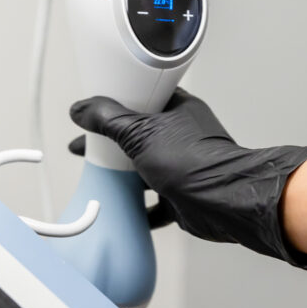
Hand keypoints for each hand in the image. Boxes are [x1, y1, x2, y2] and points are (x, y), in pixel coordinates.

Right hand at [70, 88, 306, 266]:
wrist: (224, 203)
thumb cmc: (195, 162)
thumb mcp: (140, 132)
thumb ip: (109, 120)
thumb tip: (83, 109)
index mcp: (177, 109)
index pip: (141, 98)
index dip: (116, 104)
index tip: (94, 111)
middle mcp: (181, 135)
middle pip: (138, 135)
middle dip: (113, 144)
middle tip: (88, 147)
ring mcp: (182, 166)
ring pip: (145, 167)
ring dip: (124, 175)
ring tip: (99, 177)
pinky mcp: (182, 195)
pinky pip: (155, 201)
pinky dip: (139, 206)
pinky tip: (123, 209)